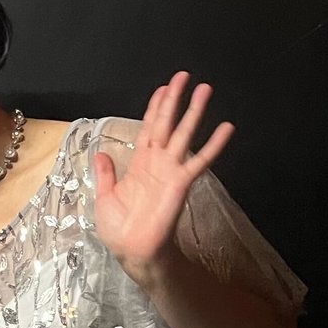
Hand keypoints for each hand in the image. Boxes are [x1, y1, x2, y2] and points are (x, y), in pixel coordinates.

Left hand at [93, 73, 233, 282]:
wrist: (132, 251)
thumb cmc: (119, 229)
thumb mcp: (104, 197)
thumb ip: (105, 173)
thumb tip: (101, 152)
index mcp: (139, 164)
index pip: (149, 128)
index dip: (155, 108)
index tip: (163, 88)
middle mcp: (157, 162)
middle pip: (167, 123)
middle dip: (175, 100)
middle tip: (184, 76)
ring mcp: (170, 170)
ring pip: (184, 134)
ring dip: (195, 111)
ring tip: (206, 89)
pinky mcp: (181, 182)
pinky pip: (200, 160)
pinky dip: (214, 144)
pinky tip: (227, 127)